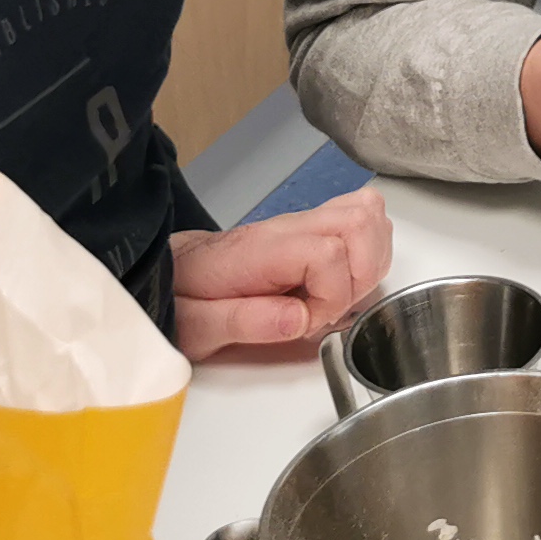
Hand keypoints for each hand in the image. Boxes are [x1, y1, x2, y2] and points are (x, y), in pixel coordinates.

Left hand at [170, 186, 392, 359]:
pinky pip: (360, 218)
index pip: (327, 252)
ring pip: (368, 213)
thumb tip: (299, 319)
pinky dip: (369, 251)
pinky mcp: (311, 228)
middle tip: (332, 308)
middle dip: (364, 274)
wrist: (169, 272)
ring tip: (340, 296)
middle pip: (361, 219)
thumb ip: (244, 322)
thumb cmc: (181, 299)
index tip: (307, 323)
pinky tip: (343, 282)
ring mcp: (303, 223)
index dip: (331, 296)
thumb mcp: (195, 326)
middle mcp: (289, 228)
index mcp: (260, 250)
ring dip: (371, 261)